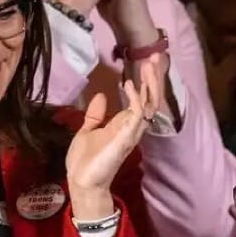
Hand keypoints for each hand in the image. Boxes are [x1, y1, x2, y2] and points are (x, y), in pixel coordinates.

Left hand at [66, 61, 158, 210]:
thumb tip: (102, 95)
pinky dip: (135, 98)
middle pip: (151, 98)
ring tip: (148, 63)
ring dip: (150, 83)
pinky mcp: (126, 137)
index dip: (145, 81)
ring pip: (150, 103)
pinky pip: (137, 114)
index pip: (142, 98)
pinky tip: (128, 84)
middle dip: (153, 77)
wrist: (81, 182)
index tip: (145, 62)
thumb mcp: (87, 130)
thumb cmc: (85, 161)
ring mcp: (131, 132)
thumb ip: (96, 114)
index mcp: (124, 124)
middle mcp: (132, 127)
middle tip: (154, 55)